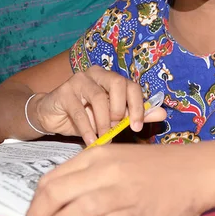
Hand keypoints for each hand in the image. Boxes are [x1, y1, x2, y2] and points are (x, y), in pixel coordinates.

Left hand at [28, 144, 213, 215]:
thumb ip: (88, 172)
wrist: (196, 171)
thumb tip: (55, 196)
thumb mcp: (116, 157)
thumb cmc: (154, 166)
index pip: (52, 178)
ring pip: (73, 215)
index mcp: (97, 155)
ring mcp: (121, 195)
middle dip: (38, 215)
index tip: (34, 212)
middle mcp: (106, 172)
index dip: (36, 200)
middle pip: (55, 195)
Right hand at [29, 67, 165, 143]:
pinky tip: (91, 141)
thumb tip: (162, 114)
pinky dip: (87, 129)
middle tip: (117, 128)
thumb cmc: (85, 116)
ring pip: (98, 97)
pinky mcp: (64, 92)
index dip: (137, 106)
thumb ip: (134, 114)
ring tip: (104, 138)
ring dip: (103, 122)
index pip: (131, 85)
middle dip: (120, 109)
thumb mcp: (112, 118)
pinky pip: (79, 111)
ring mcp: (78, 80)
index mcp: (110, 78)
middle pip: (117, 83)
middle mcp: (96, 74)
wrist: (52, 116)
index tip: (138, 127)